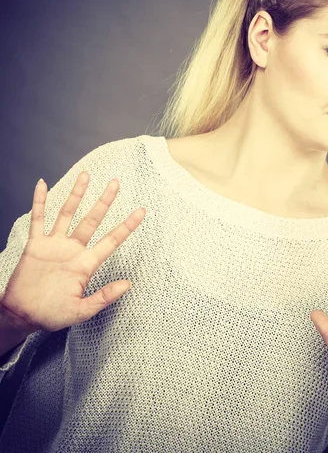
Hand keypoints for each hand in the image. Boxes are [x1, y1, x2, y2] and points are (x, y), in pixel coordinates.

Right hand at [0, 172, 145, 334]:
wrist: (22, 316)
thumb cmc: (52, 315)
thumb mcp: (81, 310)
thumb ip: (104, 297)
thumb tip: (128, 284)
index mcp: (86, 264)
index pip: (111, 240)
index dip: (127, 226)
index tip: (142, 211)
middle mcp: (73, 250)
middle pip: (92, 220)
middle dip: (104, 201)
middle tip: (116, 183)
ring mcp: (54, 244)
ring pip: (67, 213)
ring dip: (76, 194)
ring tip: (86, 175)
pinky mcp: (35, 244)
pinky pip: (38, 219)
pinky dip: (39, 201)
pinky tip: (42, 184)